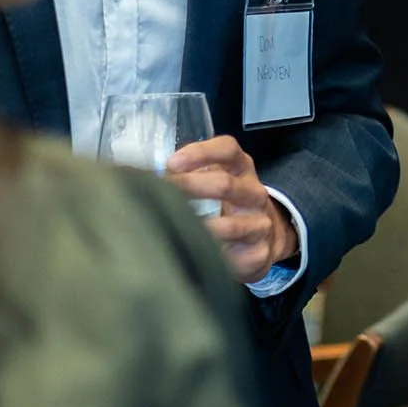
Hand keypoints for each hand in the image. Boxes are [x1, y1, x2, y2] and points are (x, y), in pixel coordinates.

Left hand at [165, 135, 297, 283]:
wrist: (260, 235)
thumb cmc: (225, 201)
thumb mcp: (212, 179)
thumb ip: (187, 173)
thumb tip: (146, 177)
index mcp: (241, 167)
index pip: (227, 149)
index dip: (200, 153)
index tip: (172, 164)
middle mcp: (254, 192)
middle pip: (225, 184)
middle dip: (190, 187)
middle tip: (164, 194)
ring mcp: (261, 223)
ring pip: (231, 225)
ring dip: (200, 228)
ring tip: (176, 230)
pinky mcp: (260, 252)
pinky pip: (234, 256)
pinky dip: (212, 256)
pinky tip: (195, 255)